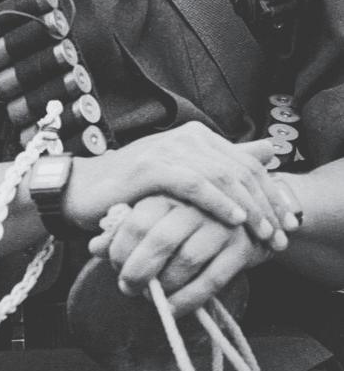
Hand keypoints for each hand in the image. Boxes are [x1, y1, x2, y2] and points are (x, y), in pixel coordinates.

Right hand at [64, 121, 296, 246]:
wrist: (84, 191)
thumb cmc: (134, 190)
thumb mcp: (184, 178)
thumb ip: (224, 163)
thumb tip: (271, 150)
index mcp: (197, 136)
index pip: (246, 162)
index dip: (270, 192)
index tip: (287, 222)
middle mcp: (186, 137)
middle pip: (239, 168)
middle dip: (265, 203)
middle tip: (282, 234)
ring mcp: (168, 149)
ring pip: (221, 176)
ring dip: (248, 207)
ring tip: (264, 232)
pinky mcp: (151, 167)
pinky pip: (193, 184)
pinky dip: (217, 202)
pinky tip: (234, 220)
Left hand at [89, 194, 268, 315]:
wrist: (248, 212)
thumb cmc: (189, 215)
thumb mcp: (156, 213)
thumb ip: (124, 227)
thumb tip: (94, 247)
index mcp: (172, 188)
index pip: (138, 219)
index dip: (121, 248)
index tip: (114, 266)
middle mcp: (197, 203)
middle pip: (159, 240)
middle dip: (137, 270)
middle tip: (126, 287)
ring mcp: (222, 224)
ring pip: (185, 261)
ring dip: (162, 286)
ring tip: (149, 295)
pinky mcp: (241, 248)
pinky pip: (211, 281)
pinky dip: (187, 300)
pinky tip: (171, 309)